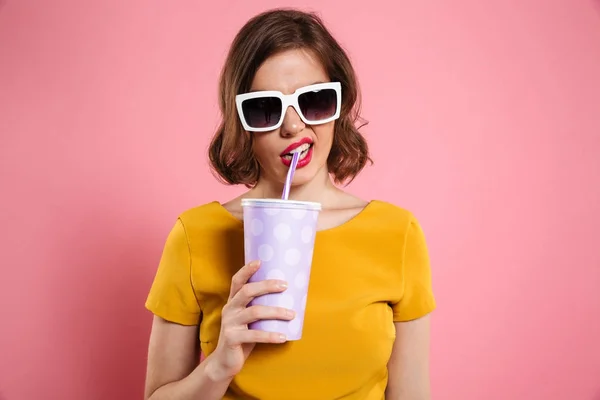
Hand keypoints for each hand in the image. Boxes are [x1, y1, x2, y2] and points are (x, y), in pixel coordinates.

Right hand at [209, 260, 293, 379]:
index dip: (247, 270)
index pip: (237, 281)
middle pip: (247, 291)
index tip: (259, 261)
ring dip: (276, 312)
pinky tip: (283, 337)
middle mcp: (229, 309)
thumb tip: (288, 297)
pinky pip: (254, 335)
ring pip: (254, 312)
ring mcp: (229, 324)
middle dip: (267, 286)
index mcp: (233, 302)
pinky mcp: (232, 339)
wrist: (224, 362)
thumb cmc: (242, 337)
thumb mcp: (248, 320)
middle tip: (285, 285)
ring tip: (292, 315)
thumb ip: (258, 308)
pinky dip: (270, 335)